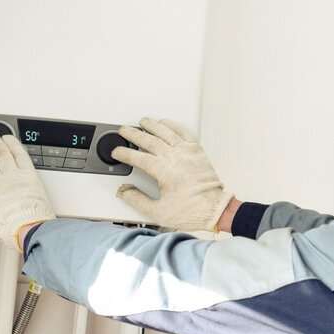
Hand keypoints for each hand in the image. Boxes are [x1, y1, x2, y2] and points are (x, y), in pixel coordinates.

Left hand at [0, 132, 55, 248]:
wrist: (28, 225)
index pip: (20, 155)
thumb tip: (31, 208)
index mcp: (28, 177)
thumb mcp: (41, 204)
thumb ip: (32, 201)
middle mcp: (12, 176)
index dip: (13, 145)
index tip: (9, 139)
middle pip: (1, 153)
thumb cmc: (37, 219)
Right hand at [113, 118, 231, 231]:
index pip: (138, 158)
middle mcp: (175, 158)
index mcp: (163, 171)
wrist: (216, 209)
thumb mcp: (158, 212)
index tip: (117, 152)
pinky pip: (184, 132)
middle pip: (149, 140)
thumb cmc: (192, 211)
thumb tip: (124, 191)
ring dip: (153, 125)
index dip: (124, 153)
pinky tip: (166, 123)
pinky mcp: (197, 152)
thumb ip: (137, 200)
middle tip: (124, 131)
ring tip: (143, 121)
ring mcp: (187, 152)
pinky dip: (173, 126)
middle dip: (134, 134)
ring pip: (166, 132)